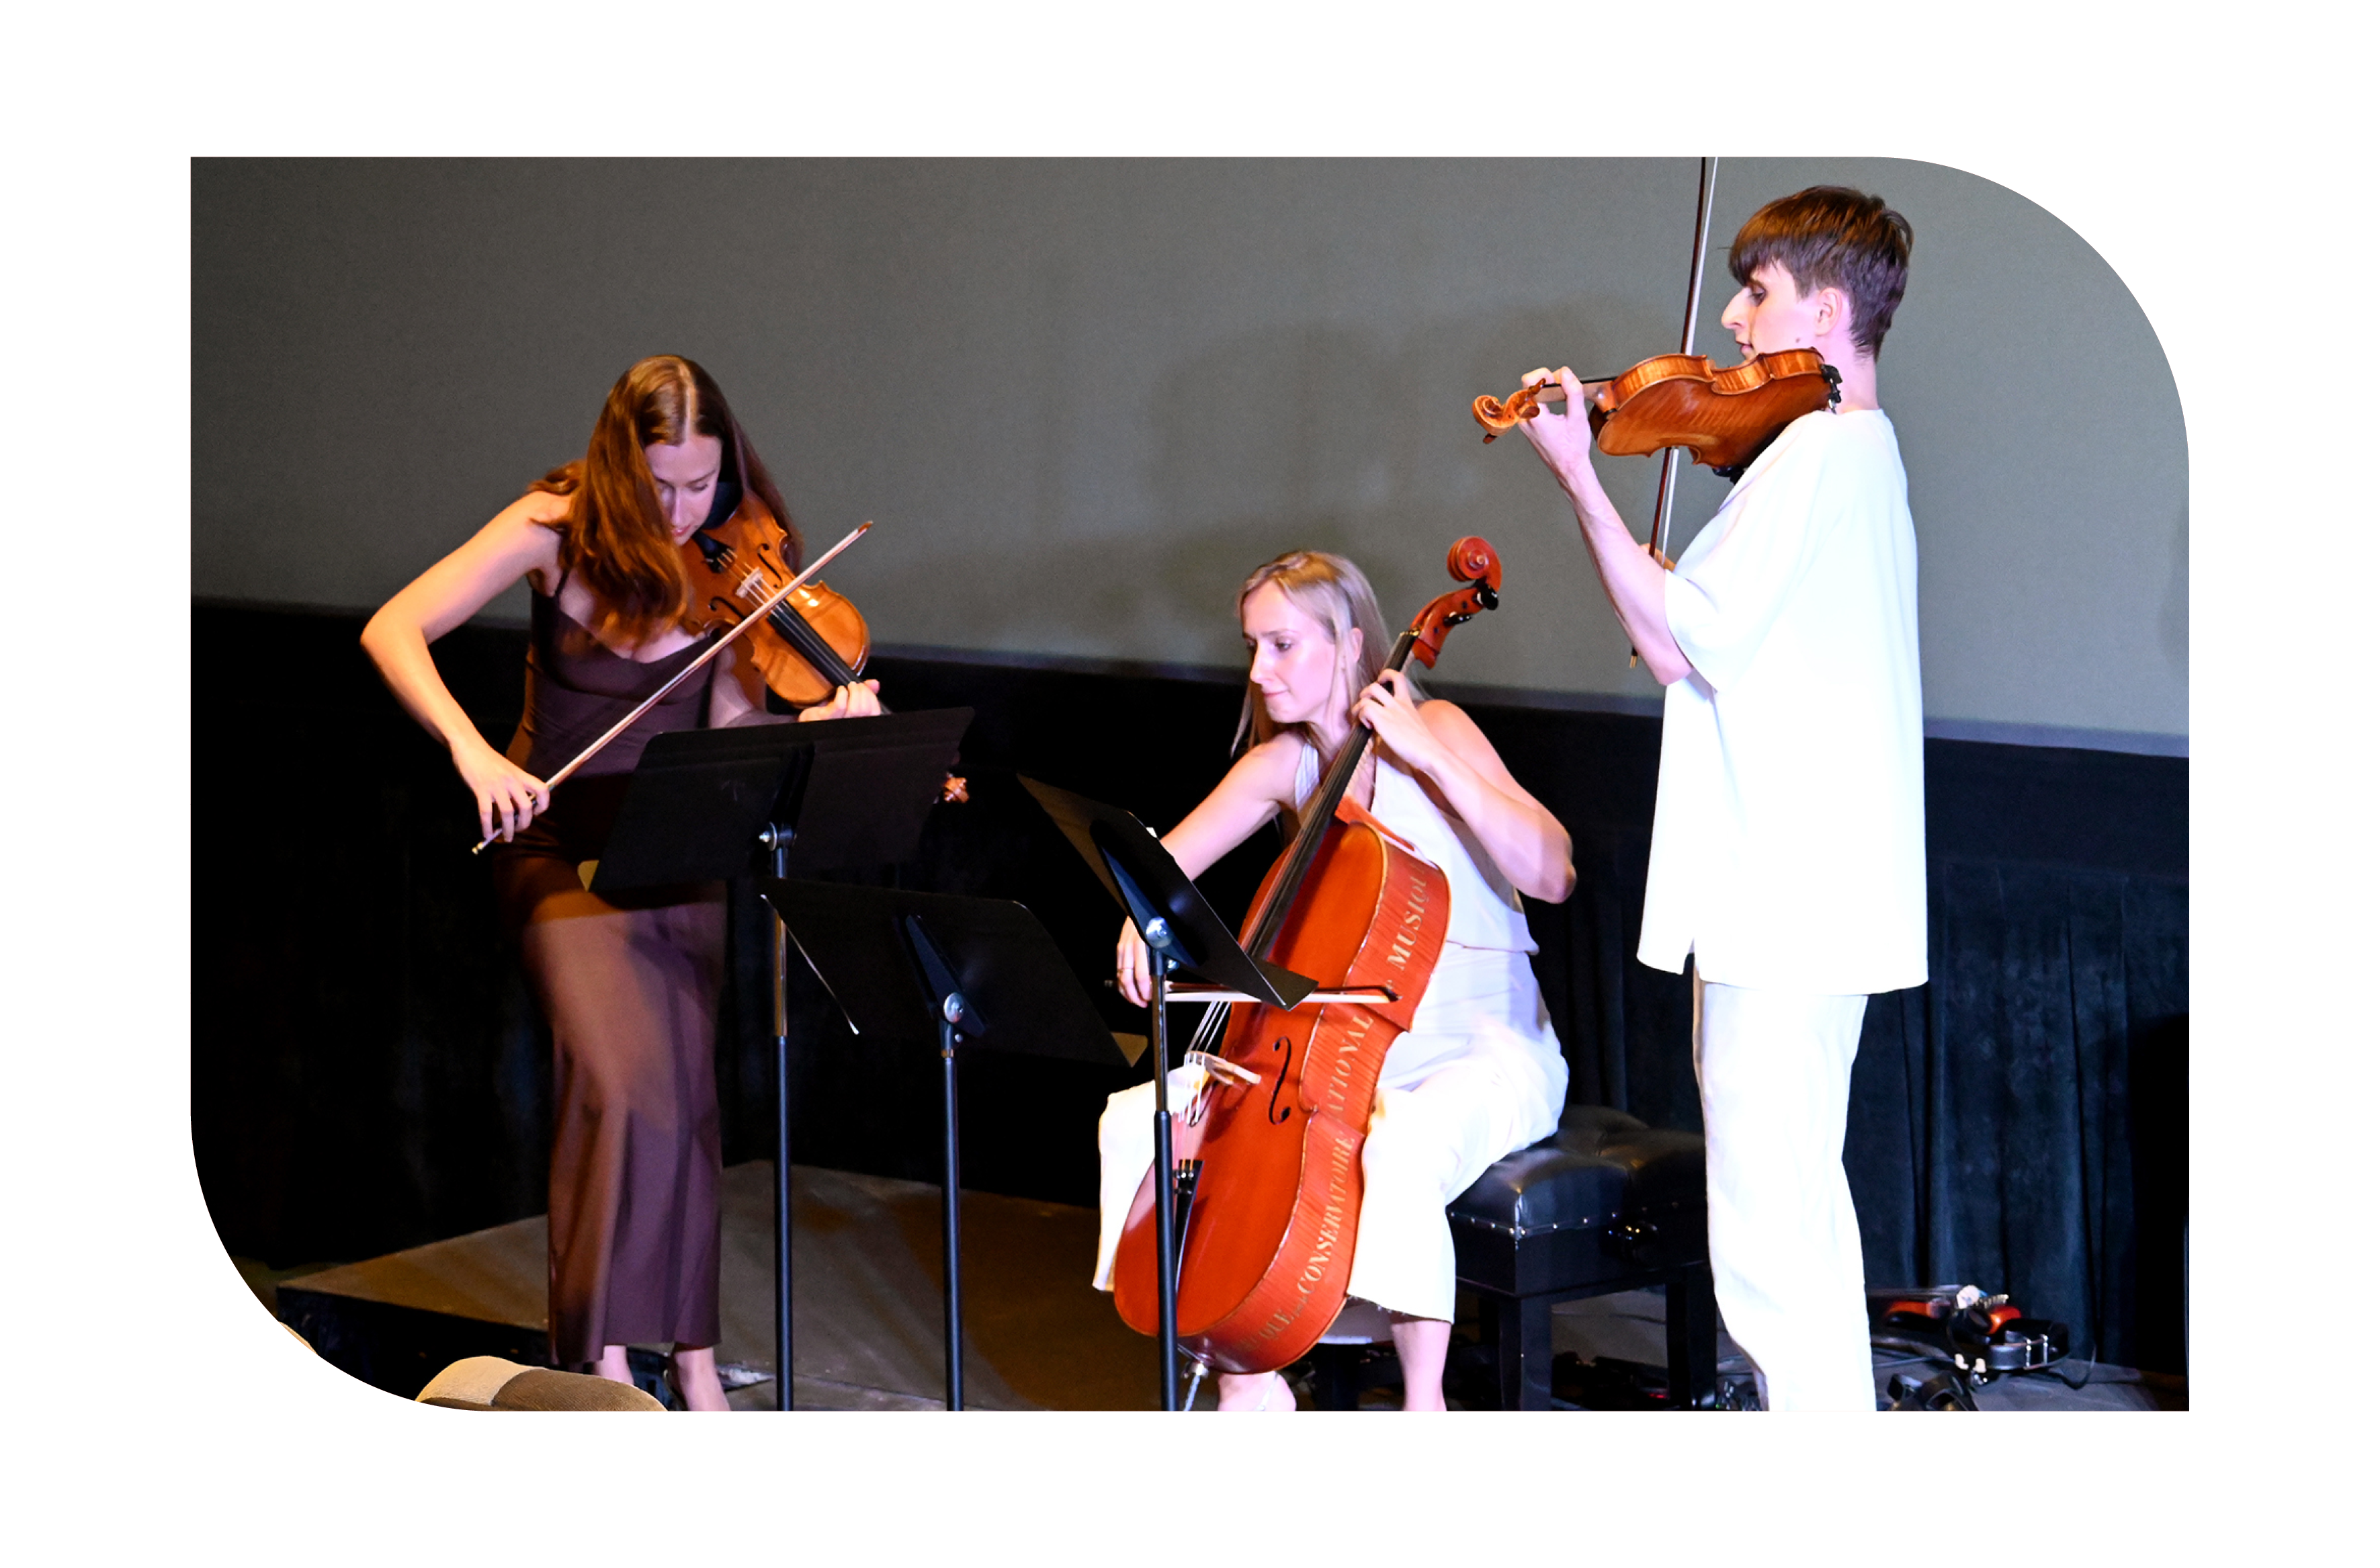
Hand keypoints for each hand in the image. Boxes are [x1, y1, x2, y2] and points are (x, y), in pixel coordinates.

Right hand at [454, 738, 547, 842]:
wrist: (469, 747)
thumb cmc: (489, 760)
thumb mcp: (508, 769)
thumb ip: (515, 784)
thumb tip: (518, 807)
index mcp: (520, 775)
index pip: (542, 789)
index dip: (544, 804)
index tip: (537, 813)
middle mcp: (512, 781)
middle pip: (526, 806)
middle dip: (524, 823)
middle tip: (519, 830)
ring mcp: (496, 785)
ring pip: (508, 812)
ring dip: (508, 829)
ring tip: (507, 838)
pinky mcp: (481, 789)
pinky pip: (486, 812)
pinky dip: (487, 826)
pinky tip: (487, 834)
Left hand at [797, 679, 883, 721]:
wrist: (807, 719)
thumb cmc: (827, 711)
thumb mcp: (848, 701)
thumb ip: (864, 693)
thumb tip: (875, 683)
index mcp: (858, 721)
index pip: (875, 711)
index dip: (873, 697)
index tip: (865, 688)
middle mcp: (851, 725)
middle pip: (866, 709)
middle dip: (863, 692)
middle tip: (855, 685)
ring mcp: (838, 723)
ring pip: (856, 709)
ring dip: (854, 692)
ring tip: (848, 686)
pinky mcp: (826, 719)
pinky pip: (840, 706)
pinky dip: (842, 694)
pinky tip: (839, 690)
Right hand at [1116, 916, 1153, 1008]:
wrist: (1146, 907)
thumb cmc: (1158, 922)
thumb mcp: (1165, 942)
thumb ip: (1162, 961)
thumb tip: (1161, 978)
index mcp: (1142, 946)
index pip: (1140, 976)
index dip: (1145, 990)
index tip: (1149, 997)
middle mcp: (1129, 947)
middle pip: (1126, 979)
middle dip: (1134, 995)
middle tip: (1142, 1003)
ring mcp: (1122, 947)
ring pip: (1120, 975)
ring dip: (1126, 991)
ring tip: (1134, 999)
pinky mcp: (1120, 946)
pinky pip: (1119, 968)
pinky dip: (1122, 980)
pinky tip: (1127, 986)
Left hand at [1351, 668, 1442, 774]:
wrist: (1429, 752)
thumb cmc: (1424, 744)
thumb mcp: (1415, 724)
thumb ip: (1403, 719)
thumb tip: (1392, 726)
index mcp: (1407, 703)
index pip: (1398, 677)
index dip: (1385, 675)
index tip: (1380, 682)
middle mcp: (1398, 704)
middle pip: (1375, 686)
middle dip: (1364, 694)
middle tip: (1366, 706)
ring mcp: (1390, 711)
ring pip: (1366, 696)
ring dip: (1359, 707)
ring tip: (1363, 718)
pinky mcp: (1383, 721)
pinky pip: (1365, 709)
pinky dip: (1362, 717)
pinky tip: (1369, 728)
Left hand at [1514, 366, 1607, 500]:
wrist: (1568, 468)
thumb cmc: (1573, 448)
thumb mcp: (1578, 417)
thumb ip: (1573, 392)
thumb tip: (1567, 374)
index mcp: (1534, 416)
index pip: (1528, 381)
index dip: (1543, 374)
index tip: (1557, 379)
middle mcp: (1524, 420)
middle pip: (1527, 386)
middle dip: (1545, 381)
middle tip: (1562, 384)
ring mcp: (1523, 424)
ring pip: (1528, 395)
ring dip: (1544, 390)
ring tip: (1560, 394)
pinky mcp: (1527, 427)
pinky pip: (1529, 405)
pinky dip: (1542, 399)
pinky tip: (1555, 403)